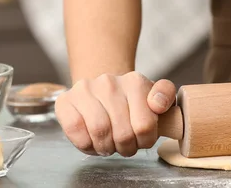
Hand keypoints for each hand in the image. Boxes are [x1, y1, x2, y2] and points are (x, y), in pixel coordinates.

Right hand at [55, 72, 175, 156]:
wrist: (101, 94)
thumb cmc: (130, 104)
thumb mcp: (154, 99)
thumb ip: (164, 96)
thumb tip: (157, 104)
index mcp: (135, 81)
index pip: (145, 125)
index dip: (145, 141)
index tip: (142, 138)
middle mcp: (109, 81)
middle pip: (123, 133)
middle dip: (126, 147)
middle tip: (125, 145)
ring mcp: (85, 89)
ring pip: (99, 131)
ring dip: (106, 147)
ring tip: (109, 144)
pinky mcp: (65, 101)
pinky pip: (76, 130)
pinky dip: (86, 144)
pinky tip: (92, 140)